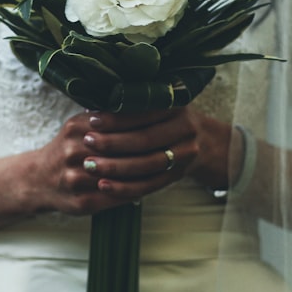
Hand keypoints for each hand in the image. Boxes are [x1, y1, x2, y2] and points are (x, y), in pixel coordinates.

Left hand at [82, 108, 230, 201]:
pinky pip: (149, 185)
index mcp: (177, 107)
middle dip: (113, 142)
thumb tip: (93, 104)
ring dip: (116, 167)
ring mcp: (184, 155)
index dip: (117, 118)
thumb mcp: (161, 104)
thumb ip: (134, 105)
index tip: (92, 120)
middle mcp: (185, 130)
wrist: (205, 142)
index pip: (144, 113)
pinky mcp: (177, 176)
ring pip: (147, 165)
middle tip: (86, 142)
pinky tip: (104, 186)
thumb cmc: (169, 118)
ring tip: (90, 165)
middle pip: (145, 140)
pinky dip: (125, 187)